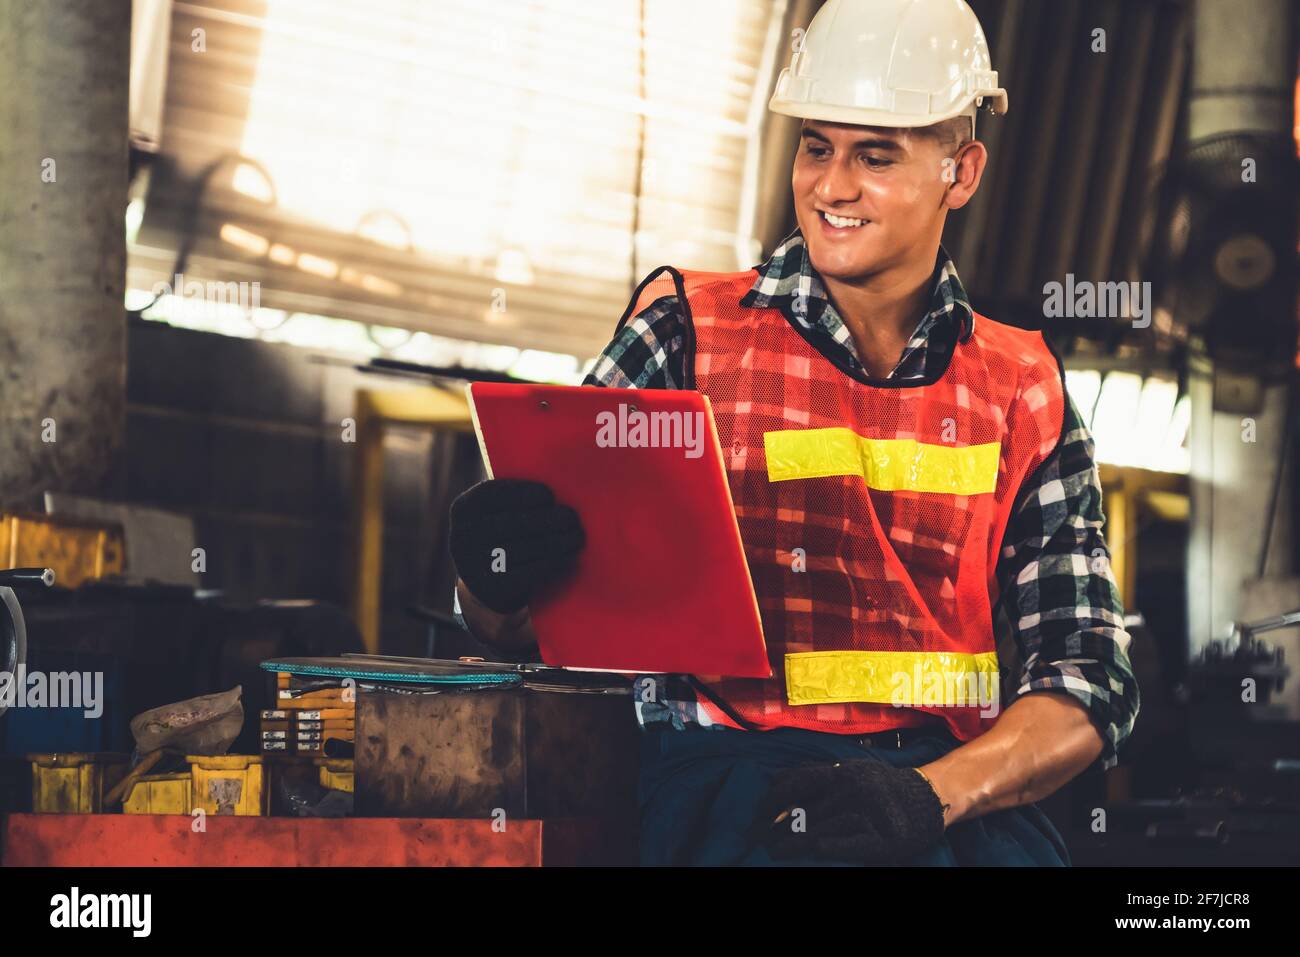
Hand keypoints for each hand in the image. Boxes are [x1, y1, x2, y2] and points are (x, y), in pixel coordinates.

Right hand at [449, 479, 584, 614]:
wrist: (487, 589)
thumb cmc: (501, 539)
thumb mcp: (495, 516)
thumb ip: (514, 501)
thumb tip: (557, 488)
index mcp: (462, 509)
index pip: (491, 494)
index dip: (522, 492)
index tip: (549, 495)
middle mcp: (462, 537)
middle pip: (513, 523)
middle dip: (547, 519)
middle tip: (572, 517)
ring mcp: (474, 565)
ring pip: (525, 548)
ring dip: (557, 541)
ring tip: (578, 536)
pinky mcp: (493, 588)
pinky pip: (530, 572)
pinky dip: (553, 562)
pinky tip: (569, 555)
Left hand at [754, 759, 945, 863]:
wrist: (928, 798)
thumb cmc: (881, 788)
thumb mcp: (849, 771)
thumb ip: (818, 776)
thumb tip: (777, 782)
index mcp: (841, 771)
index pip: (798, 780)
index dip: (774, 798)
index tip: (758, 814)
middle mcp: (852, 786)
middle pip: (807, 808)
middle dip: (779, 827)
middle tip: (759, 840)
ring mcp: (869, 810)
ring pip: (825, 825)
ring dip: (797, 840)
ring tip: (777, 852)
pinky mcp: (884, 837)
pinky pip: (855, 840)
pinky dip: (835, 845)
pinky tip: (818, 850)